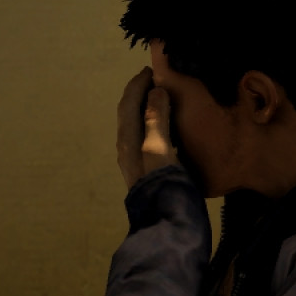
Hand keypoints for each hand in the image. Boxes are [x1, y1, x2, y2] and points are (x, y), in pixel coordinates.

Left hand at [115, 67, 175, 188]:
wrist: (167, 224)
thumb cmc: (165, 184)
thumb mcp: (160, 149)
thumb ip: (157, 120)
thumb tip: (155, 91)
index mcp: (129, 141)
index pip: (128, 105)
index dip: (137, 85)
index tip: (151, 70)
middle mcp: (128, 150)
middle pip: (130, 115)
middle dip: (140, 95)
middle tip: (156, 81)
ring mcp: (136, 163)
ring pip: (137, 127)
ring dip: (147, 110)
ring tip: (163, 100)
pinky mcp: (147, 172)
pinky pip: (147, 139)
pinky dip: (155, 125)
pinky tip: (168, 130)